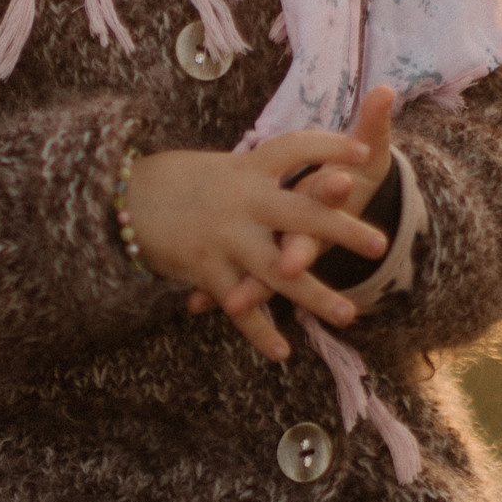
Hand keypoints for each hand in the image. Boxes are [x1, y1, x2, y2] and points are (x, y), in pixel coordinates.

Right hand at [124, 101, 393, 365]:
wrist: (122, 197)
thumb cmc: (183, 183)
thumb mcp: (226, 165)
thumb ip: (267, 169)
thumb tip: (308, 158)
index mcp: (249, 167)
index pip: (297, 148)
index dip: (330, 149)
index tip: (364, 157)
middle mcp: (242, 200)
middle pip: (300, 213)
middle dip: (341, 229)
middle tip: (380, 244)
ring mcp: (224, 236)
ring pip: (276, 272)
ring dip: (314, 294)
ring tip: (349, 315)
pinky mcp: (205, 268)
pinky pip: (239, 306)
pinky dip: (260, 331)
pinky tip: (283, 352)